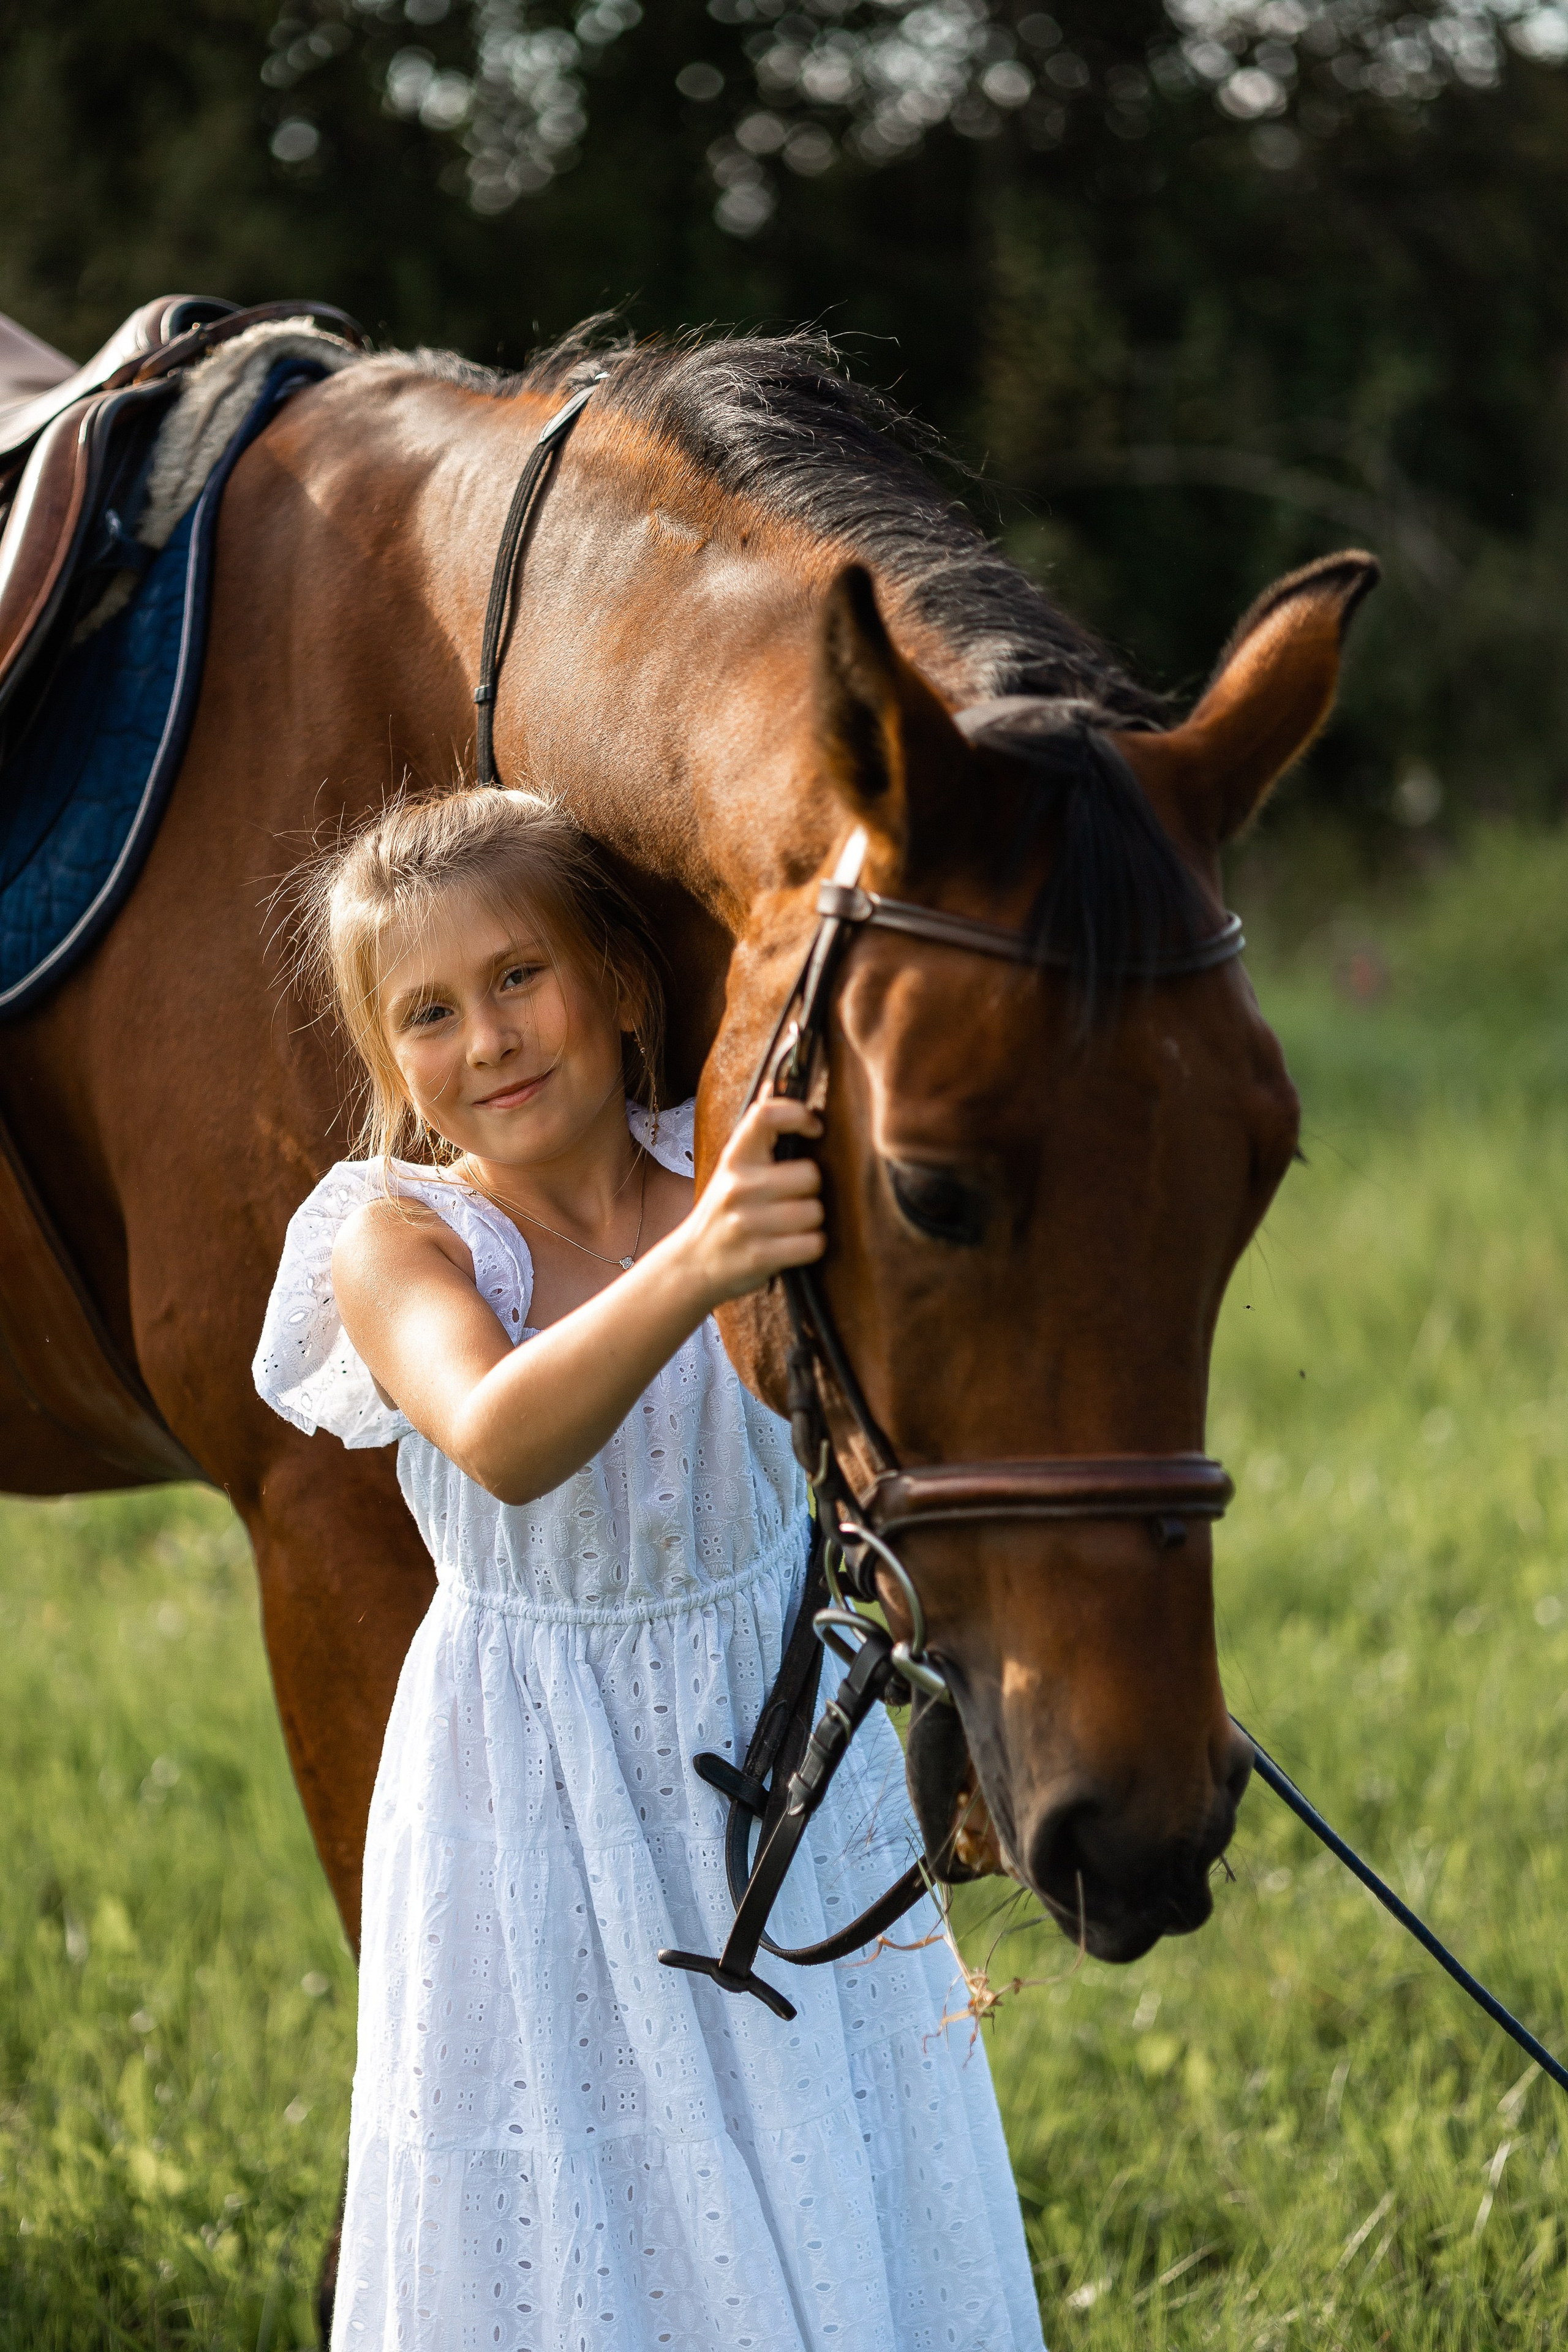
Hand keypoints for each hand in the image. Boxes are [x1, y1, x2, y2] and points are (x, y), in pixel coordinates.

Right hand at [677, 1097, 825, 1306]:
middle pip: (810, 1175)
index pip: (766, 1114)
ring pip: (815, 1212)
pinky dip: (810, 1248)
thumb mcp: (734, 1170)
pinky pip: (813, 1244)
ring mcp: (747, 1222)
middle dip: (811, 1190)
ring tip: (789, 1227)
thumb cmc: (725, 1212)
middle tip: (793, 1200)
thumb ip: (759, 1136)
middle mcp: (738, 1186)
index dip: (799, 1114)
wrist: (692, 1265)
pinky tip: (791, 1248)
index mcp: (735, 1158)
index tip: (814, 1127)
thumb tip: (775, 1082)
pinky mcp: (759, 1256)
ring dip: (812, 1223)